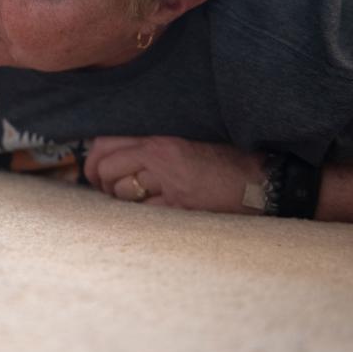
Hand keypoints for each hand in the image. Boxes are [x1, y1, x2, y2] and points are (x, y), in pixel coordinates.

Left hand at [83, 136, 263, 213]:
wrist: (260, 179)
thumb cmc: (222, 160)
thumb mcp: (182, 142)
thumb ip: (148, 147)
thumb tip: (111, 158)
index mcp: (158, 138)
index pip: (105, 143)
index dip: (92, 161)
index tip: (94, 172)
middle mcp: (159, 156)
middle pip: (106, 168)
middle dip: (103, 183)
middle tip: (112, 190)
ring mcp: (169, 180)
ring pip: (123, 192)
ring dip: (125, 200)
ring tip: (140, 199)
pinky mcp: (180, 204)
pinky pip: (144, 211)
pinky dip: (144, 214)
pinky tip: (158, 209)